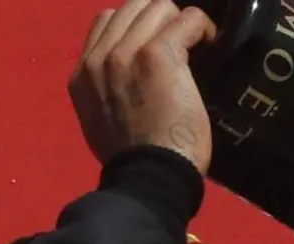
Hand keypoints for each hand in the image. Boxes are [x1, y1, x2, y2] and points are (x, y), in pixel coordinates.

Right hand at [68, 0, 216, 174]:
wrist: (148, 176)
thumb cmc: (135, 161)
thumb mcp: (102, 120)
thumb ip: (108, 90)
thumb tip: (128, 78)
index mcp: (83, 73)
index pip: (107, 21)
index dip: (138, 26)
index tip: (159, 44)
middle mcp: (100, 57)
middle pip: (132, 6)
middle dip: (161, 18)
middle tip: (182, 42)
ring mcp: (127, 53)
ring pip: (158, 6)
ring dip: (181, 21)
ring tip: (196, 42)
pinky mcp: (159, 56)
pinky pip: (185, 19)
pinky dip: (201, 26)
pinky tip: (209, 41)